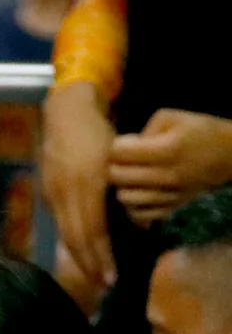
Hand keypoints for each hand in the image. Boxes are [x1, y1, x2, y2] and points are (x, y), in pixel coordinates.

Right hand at [41, 82, 116, 285]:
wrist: (65, 115)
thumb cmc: (96, 134)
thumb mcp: (114, 162)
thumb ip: (117, 193)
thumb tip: (134, 225)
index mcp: (84, 186)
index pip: (92, 231)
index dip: (101, 257)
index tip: (111, 276)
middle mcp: (64, 194)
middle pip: (75, 239)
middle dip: (89, 265)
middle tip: (103, 285)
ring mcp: (52, 194)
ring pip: (66, 233)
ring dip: (79, 257)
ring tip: (93, 274)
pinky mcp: (47, 193)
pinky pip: (61, 222)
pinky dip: (73, 240)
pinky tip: (82, 249)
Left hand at [109, 109, 231, 227]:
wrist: (228, 156)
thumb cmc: (199, 132)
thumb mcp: (173, 118)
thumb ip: (145, 130)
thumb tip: (123, 149)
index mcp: (167, 150)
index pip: (119, 153)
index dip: (115, 147)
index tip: (122, 145)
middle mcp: (167, 176)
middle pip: (117, 177)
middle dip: (112, 166)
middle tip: (122, 161)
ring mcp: (168, 195)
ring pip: (124, 198)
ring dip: (121, 186)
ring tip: (129, 177)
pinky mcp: (170, 208)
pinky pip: (138, 214)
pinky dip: (132, 205)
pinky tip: (137, 192)